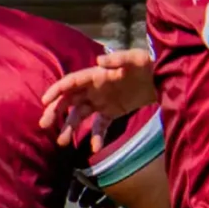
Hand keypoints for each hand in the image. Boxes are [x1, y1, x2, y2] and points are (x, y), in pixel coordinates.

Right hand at [39, 47, 155, 146]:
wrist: (164, 78)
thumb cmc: (149, 64)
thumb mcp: (137, 58)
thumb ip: (119, 59)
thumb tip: (99, 60)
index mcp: (96, 75)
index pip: (71, 82)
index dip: (57, 90)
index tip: (45, 102)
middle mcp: (94, 89)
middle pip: (69, 101)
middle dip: (55, 112)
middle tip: (44, 125)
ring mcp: (101, 102)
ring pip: (79, 116)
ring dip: (69, 128)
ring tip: (61, 142)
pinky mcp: (111, 113)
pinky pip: (100, 126)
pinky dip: (96, 137)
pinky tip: (94, 149)